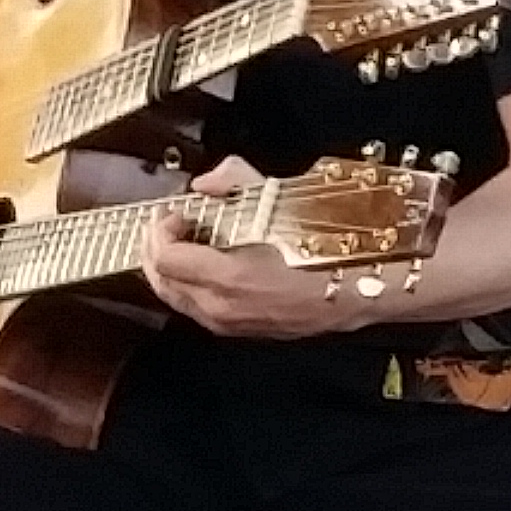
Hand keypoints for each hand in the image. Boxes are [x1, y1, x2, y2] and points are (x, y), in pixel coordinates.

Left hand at [139, 162, 356, 340]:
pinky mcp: (237, 331)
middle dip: (154, 248)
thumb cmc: (326, 249)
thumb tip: (207, 183)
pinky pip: (194, 308)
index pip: (165, 257)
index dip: (160, 230)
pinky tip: (198, 265)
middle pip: (160, 281)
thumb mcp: (280, 198)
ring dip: (167, 268)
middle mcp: (221, 307)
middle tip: (164, 225)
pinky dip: (186, 284)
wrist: (356, 290)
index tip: (174, 212)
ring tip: (175, 243)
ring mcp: (227, 324)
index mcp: (229, 277)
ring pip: (174, 297)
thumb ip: (234, 179)